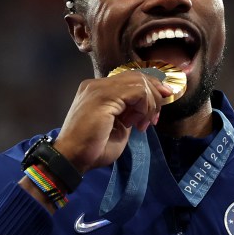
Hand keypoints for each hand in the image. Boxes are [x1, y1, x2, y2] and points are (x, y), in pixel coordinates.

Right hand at [53, 71, 173, 173]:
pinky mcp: (105, 95)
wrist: (73, 157)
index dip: (150, 88)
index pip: (130, 78)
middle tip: (154, 118)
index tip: (160, 105)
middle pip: (137, 76)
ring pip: (140, 83)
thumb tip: (143, 109)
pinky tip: (136, 123)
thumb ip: (129, 114)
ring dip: (149, 104)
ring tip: (142, 124)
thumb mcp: (119, 128)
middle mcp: (97, 84)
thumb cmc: (93, 149)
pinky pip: (138, 92)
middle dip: (154, 95)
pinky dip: (144, 107)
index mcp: (98, 90)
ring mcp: (99, 87)